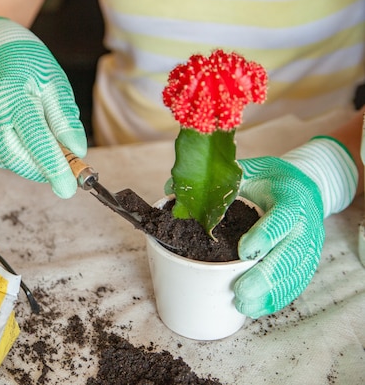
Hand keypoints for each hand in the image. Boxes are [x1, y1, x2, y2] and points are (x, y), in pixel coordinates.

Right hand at [0, 17, 86, 198]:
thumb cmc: (27, 64)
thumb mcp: (54, 84)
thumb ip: (65, 119)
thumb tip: (76, 151)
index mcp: (14, 95)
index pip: (36, 139)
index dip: (53, 167)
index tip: (68, 188)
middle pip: (16, 157)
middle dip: (41, 170)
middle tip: (63, 170)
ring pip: (4, 159)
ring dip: (27, 161)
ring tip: (40, 141)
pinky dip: (10, 155)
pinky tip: (17, 136)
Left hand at [234, 137, 357, 317]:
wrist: (307, 187)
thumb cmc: (271, 180)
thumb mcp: (249, 170)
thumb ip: (217, 182)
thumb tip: (170, 189)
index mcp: (290, 197)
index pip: (283, 217)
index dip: (265, 235)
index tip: (243, 251)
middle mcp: (304, 224)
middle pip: (291, 253)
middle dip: (266, 275)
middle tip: (241, 291)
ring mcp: (309, 245)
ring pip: (295, 273)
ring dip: (270, 293)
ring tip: (244, 305)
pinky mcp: (307, 261)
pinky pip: (296, 283)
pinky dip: (277, 298)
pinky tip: (256, 308)